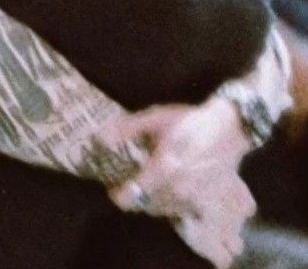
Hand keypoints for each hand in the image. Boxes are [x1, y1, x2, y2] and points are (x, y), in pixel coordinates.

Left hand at [106, 98, 254, 267]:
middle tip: (129, 182)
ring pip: (162, 210)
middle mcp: (177, 189)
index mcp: (163, 169)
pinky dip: (168, 204)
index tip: (112, 189)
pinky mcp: (205, 201)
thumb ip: (126, 129)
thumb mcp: (155, 118)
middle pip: (145, 205)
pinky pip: (179, 211)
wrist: (229, 128)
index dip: (118, 196)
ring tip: (146, 185)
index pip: (132, 197)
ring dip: (150, 201)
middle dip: (134, 196)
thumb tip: (100, 138)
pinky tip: (166, 190)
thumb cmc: (189, 121)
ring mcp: (193, 198)